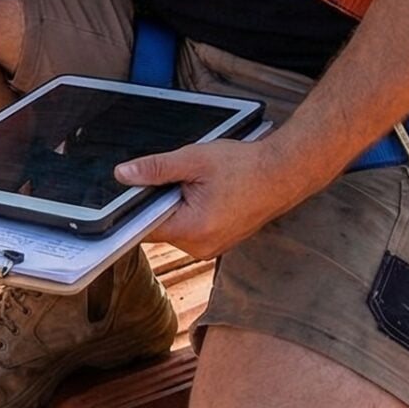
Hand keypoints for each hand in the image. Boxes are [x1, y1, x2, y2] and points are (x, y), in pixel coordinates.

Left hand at [118, 137, 314, 260]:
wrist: (285, 173)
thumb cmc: (245, 166)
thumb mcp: (193, 160)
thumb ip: (155, 169)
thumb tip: (123, 174)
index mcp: (193, 230)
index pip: (143, 228)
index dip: (135, 208)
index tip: (134, 192)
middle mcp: (201, 247)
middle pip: (159, 227)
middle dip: (161, 203)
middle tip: (180, 180)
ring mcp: (212, 247)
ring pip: (176, 227)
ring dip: (178, 206)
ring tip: (201, 186)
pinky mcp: (219, 242)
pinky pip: (193, 228)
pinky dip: (192, 211)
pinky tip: (209, 195)